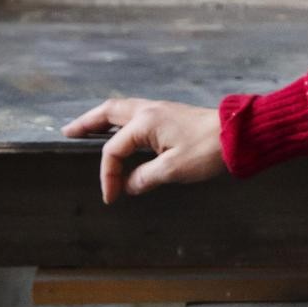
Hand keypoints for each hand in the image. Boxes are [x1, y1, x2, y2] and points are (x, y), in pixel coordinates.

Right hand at [60, 96, 226, 202]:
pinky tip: (121, 130)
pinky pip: (136, 113)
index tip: (111, 197)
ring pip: (121, 110)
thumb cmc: (208, 150)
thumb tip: (129, 185)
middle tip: (67, 132)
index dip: (108, 176)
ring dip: (102, 118)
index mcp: (145, 122)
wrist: (239, 135)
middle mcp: (149, 110)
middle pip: (108, 112)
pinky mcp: (170, 114)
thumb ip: (145, 177)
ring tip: (87, 128)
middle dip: (86, 123)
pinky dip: (121, 120)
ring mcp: (160, 109)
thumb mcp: (173, 170)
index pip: (113, 150)